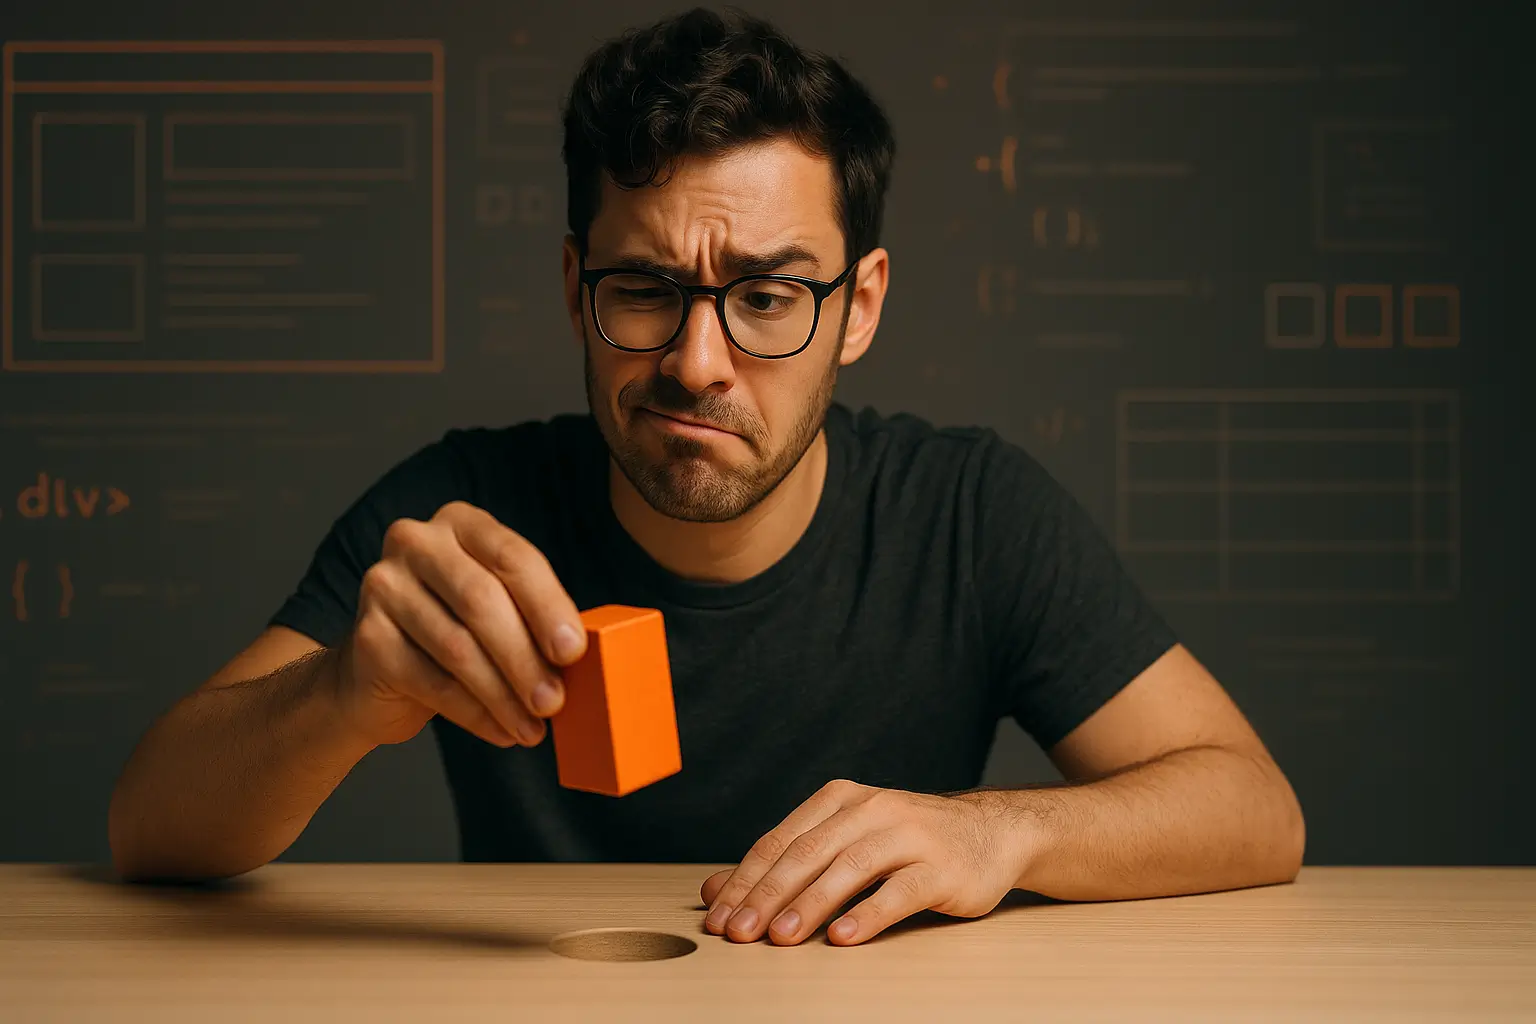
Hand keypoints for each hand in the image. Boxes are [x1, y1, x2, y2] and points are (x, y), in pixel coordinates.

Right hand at [337, 500, 587, 748]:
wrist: (379, 672)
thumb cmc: (456, 632)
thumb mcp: (497, 608)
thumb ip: (532, 616)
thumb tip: (577, 656)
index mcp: (460, 523)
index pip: (512, 557)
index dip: (547, 605)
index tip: (572, 651)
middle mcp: (416, 543)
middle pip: (481, 601)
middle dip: (524, 658)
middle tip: (553, 701)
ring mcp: (384, 586)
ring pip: (457, 647)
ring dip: (503, 695)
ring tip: (532, 726)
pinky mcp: (367, 636)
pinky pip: (431, 681)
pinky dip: (474, 713)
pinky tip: (501, 730)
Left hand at [699, 779, 1023, 945]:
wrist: (991, 832)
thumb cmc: (908, 842)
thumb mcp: (844, 840)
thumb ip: (785, 863)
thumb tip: (715, 890)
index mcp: (840, 800)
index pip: (781, 841)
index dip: (745, 880)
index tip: (718, 917)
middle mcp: (871, 810)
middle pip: (807, 853)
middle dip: (766, 895)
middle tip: (739, 932)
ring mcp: (909, 835)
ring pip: (848, 869)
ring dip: (810, 905)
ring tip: (781, 937)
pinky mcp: (941, 867)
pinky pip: (899, 891)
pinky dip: (868, 914)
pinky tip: (843, 937)